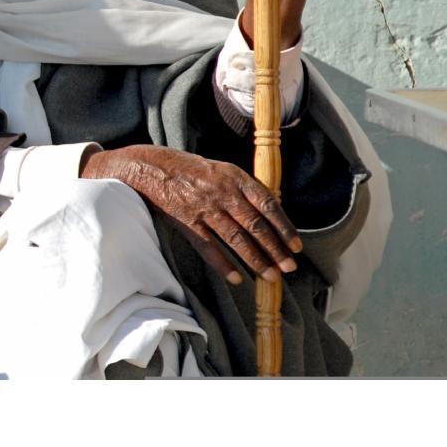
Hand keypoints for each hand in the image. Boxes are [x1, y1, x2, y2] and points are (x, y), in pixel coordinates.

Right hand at [80, 145, 302, 284]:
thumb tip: (270, 211)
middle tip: (289, 268)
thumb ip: (244, 188)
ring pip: (236, 240)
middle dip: (275, 249)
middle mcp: (222, 193)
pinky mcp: (186, 223)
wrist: (150, 168)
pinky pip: (209, 248)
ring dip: (255, 260)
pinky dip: (223, 265)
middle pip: (255, 226)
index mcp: (234, 177)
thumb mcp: (221, 169)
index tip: (296, 246)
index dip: (284, 227)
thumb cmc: (189, 168)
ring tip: (270, 277)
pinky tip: (236, 279)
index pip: (268, 205)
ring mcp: (204, 209)